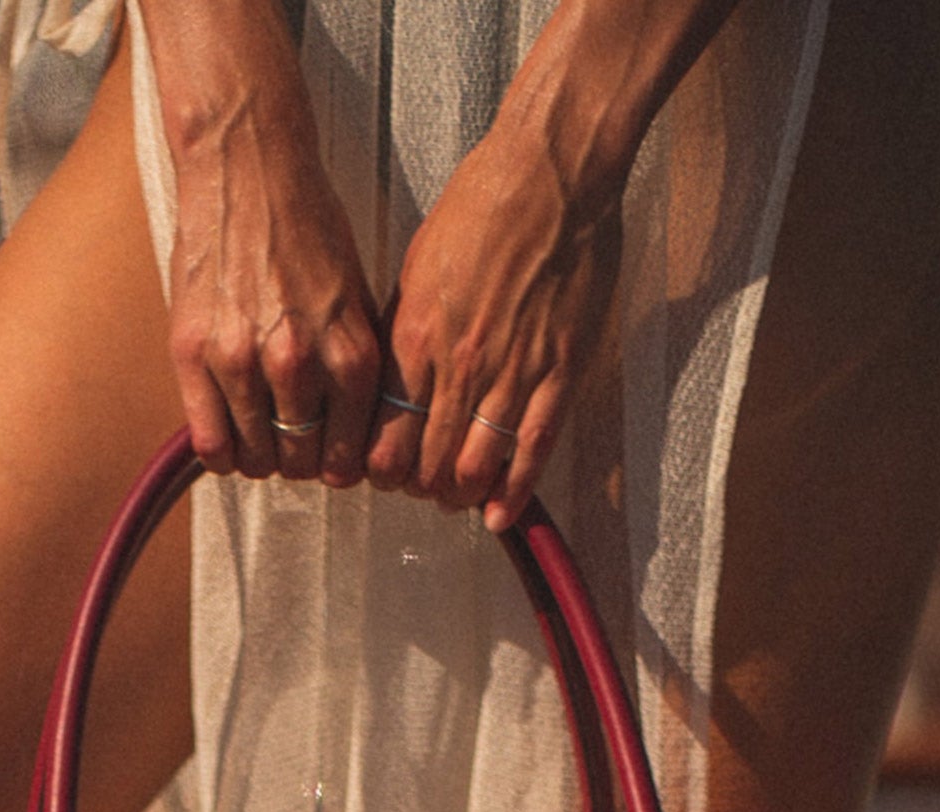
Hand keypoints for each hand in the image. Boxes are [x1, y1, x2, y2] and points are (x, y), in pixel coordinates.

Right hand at [149, 0, 379, 485]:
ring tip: (257, 434)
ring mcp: (241, 359)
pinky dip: (220, 453)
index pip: (348, 455)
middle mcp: (298, 362)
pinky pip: (209, 443)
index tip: (327, 457)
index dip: (338, 464)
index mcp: (350, 352)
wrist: (248, 167)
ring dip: (258, 456)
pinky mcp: (193, 352)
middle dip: (298, 460)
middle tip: (290, 443)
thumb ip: (352, 368)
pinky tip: (227, 436)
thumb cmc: (307, 228)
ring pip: (255, 458)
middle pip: (301, 462)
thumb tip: (349, 437)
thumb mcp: (354, 299)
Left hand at [366, 111, 617, 532]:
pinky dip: (512, 492)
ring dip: (461, 495)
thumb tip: (394, 381)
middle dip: (417, 487)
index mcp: (413, 337)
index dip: (381, 467)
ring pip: (473, 468)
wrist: (551, 168)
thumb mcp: (419, 266)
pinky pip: (531, 450)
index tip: (386, 471)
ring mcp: (510, 371)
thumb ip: (405, 331)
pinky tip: (500, 516)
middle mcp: (456, 364)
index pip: (383, 435)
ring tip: (460, 496)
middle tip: (423, 488)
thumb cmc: (484, 203)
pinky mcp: (558, 371)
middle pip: (424, 464)